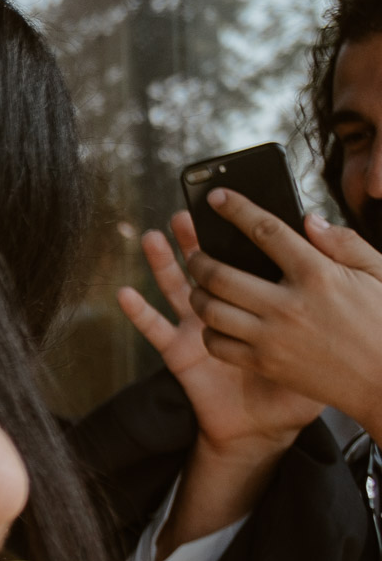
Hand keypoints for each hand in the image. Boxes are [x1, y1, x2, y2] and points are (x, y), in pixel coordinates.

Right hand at [118, 210, 319, 456]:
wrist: (274, 424)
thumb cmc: (309, 378)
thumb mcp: (336, 326)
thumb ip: (340, 275)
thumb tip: (317, 226)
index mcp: (263, 297)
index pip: (248, 254)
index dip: (237, 226)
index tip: (226, 200)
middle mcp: (228, 307)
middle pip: (208, 266)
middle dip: (195, 240)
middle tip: (188, 216)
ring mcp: (200, 327)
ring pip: (177, 288)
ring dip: (163, 263)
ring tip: (155, 237)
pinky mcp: (181, 352)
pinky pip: (156, 331)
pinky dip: (139, 313)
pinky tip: (126, 294)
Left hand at [185, 188, 381, 438]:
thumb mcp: (378, 274)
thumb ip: (343, 243)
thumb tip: (309, 219)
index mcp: (317, 274)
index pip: (266, 230)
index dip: (236, 209)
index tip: (217, 197)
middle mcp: (288, 304)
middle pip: (220, 274)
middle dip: (199, 259)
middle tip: (196, 254)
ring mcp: (273, 337)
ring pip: (211, 310)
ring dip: (197, 294)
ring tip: (200, 288)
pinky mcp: (265, 364)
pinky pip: (218, 345)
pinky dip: (209, 331)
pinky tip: (216, 323)